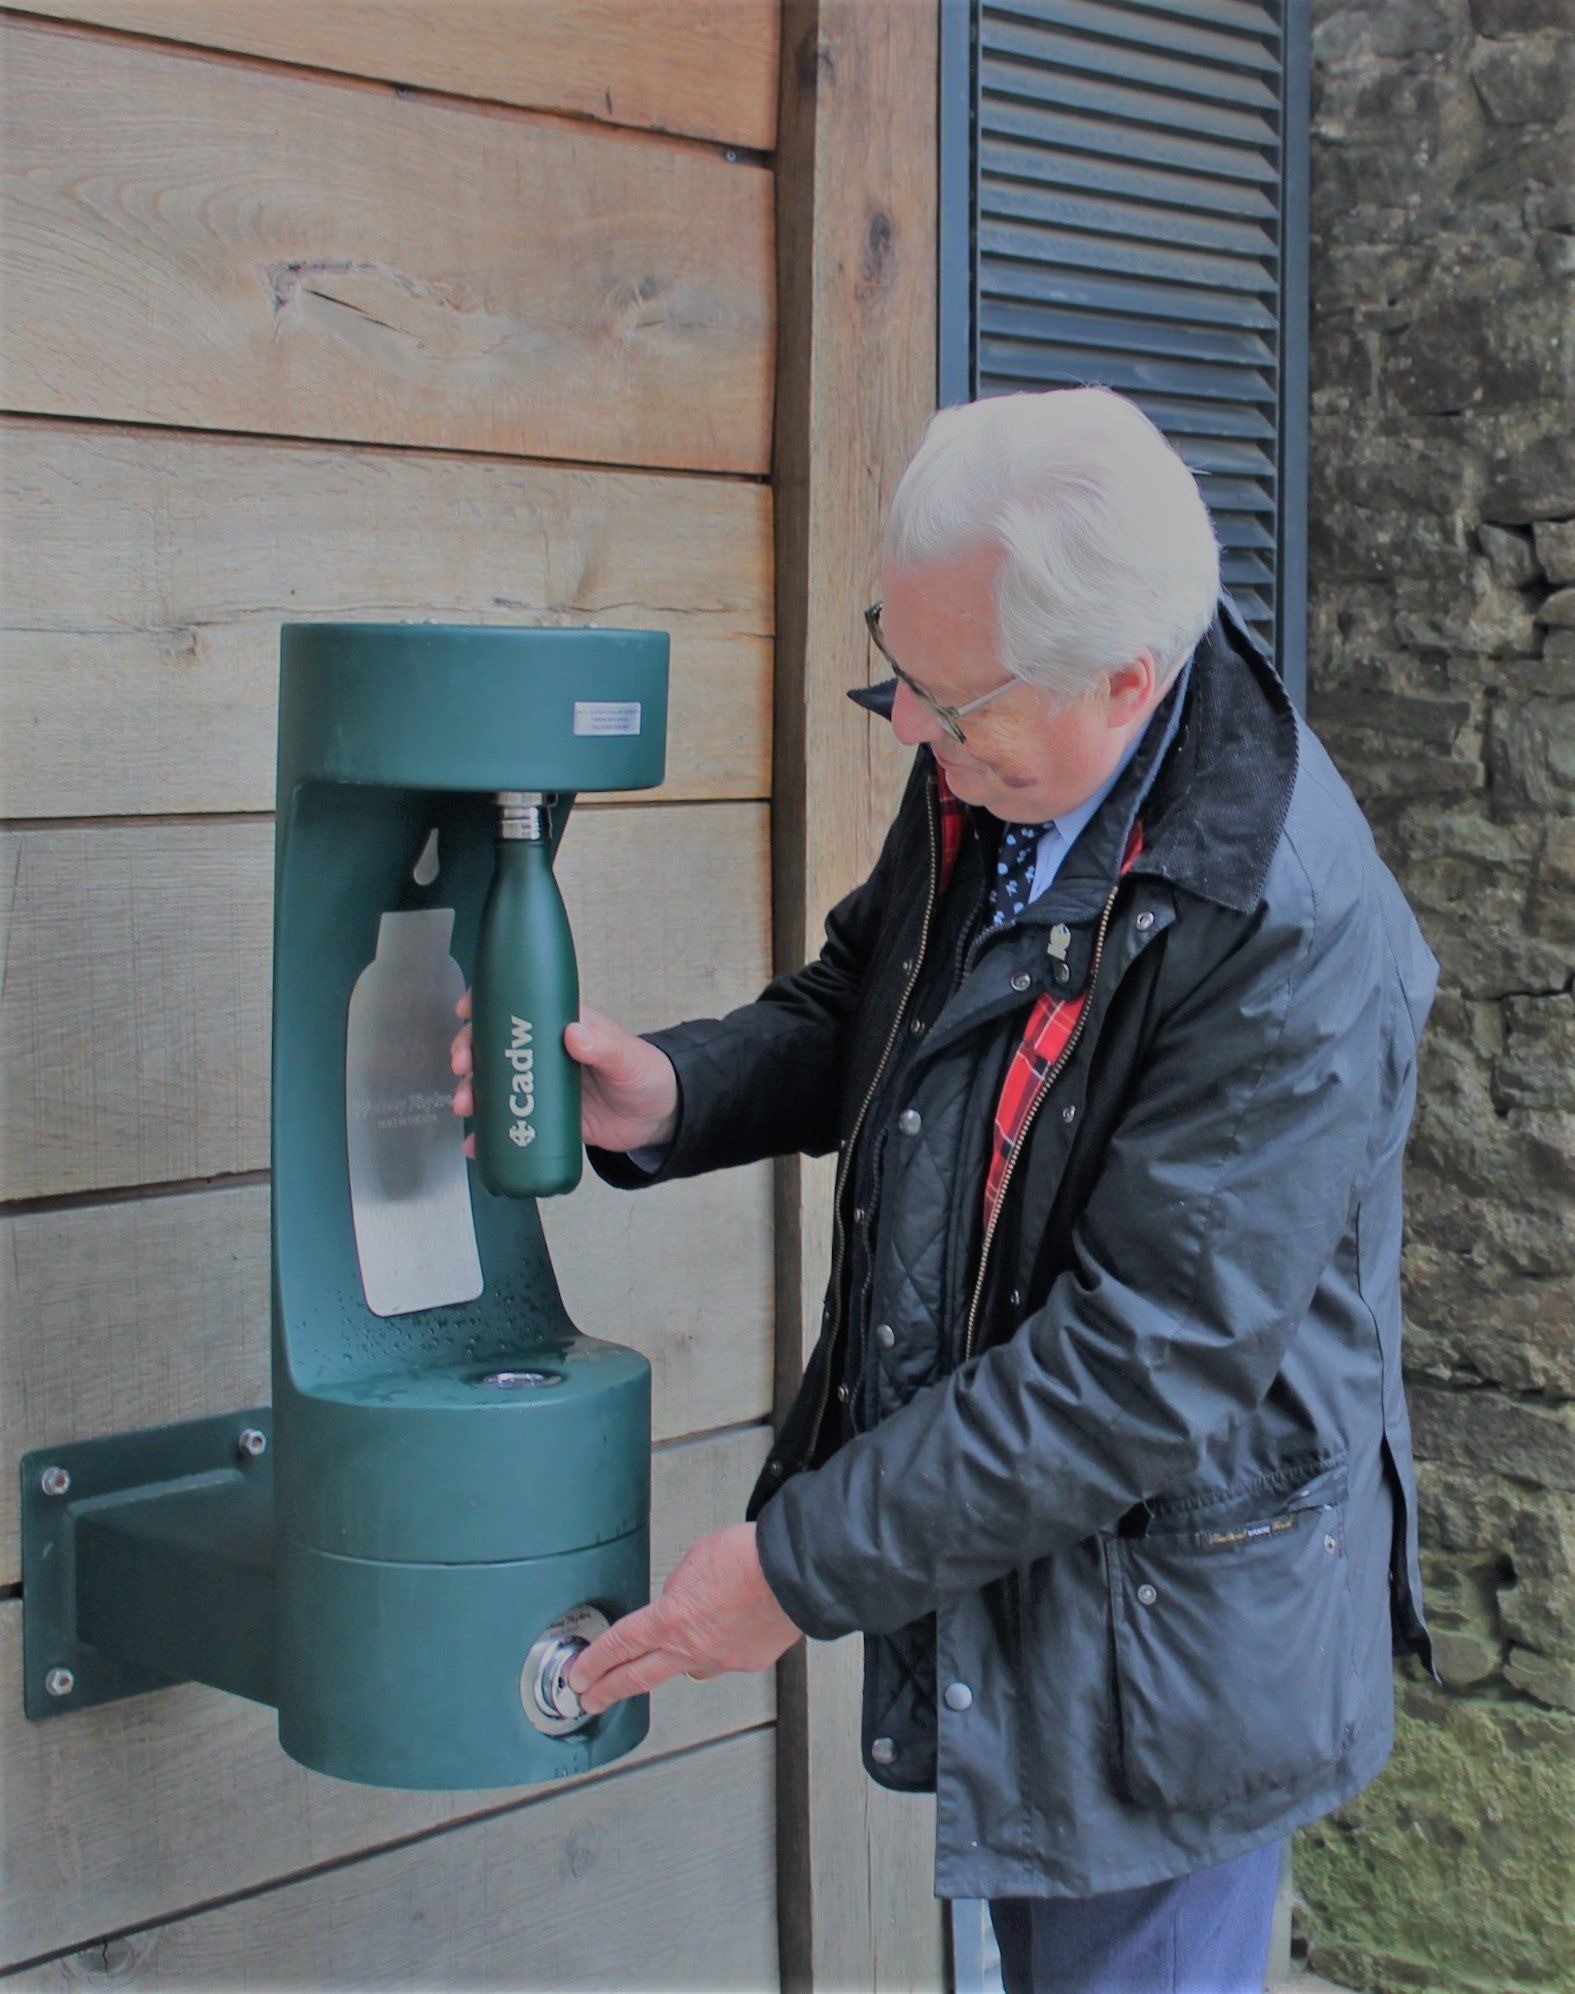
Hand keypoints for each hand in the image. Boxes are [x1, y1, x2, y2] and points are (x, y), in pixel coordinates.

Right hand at [450, 993, 678, 1156]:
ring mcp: (539, 1086)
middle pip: (494, 1047)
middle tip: (463, 1068)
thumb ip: (604, 1046)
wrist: (656, 1118)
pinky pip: (508, 1123)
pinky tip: (474, 1143)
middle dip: (469, 1054)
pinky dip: (487, 1134)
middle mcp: (543, 1054)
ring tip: (464, 1106)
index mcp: (560, 1026)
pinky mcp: (541, 1119)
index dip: (486, 1006)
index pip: (517, 1008)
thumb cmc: (645, 1073)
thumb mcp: (627, 1056)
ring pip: (494, 1085)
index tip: (466, 1012)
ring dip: (472, 1093)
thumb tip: (575, 1034)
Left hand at [567, 1523, 800, 1713]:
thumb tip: (679, 1603)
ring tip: (677, 1644)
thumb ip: (678, 1587)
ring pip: (687, 1665)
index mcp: (671, 1619)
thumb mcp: (695, 1560)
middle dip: (608, 1690)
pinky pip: (724, 1657)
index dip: (594, 1663)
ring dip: (676, 1657)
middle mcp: (691, 1648)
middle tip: (591, 1699)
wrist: (796, 1572)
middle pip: (638, 1677)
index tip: (580, 1675)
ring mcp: (721, 1661)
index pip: (619, 1646)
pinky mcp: (748, 1663)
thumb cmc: (750, 1558)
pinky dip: (722, 1644)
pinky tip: (731, 1626)